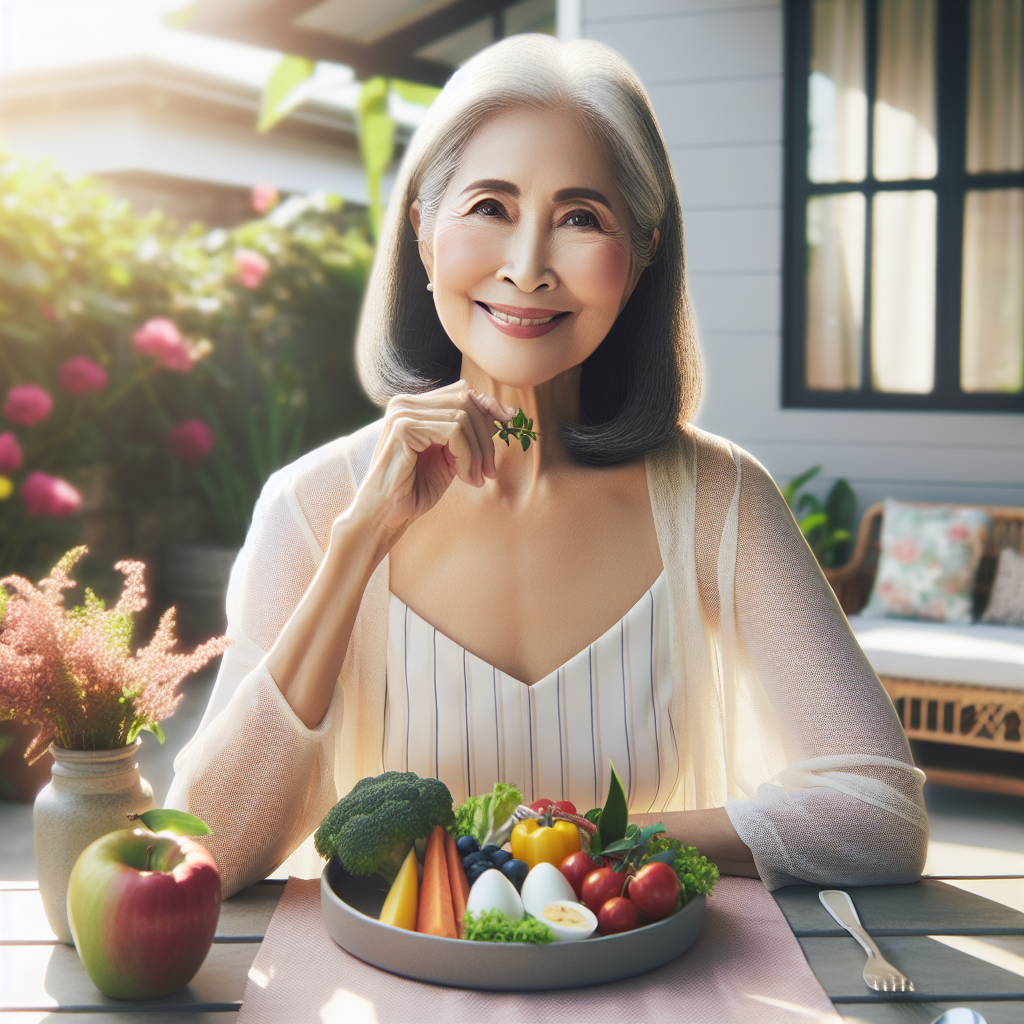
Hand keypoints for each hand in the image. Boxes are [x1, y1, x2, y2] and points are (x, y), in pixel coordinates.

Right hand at [350, 381, 516, 536]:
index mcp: (415, 405)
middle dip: (486, 437)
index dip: (489, 405)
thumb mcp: (449, 455)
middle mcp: (405, 403)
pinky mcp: (404, 427)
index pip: (462, 392)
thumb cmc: (416, 488)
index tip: (509, 421)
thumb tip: (504, 413)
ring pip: (463, 417)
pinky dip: (468, 456)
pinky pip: (454, 432)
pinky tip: (465, 478)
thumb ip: (468, 433)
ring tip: (476, 478)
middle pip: (466, 401)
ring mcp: (403, 412)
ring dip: (478, 452)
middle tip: (490, 470)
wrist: (388, 514)